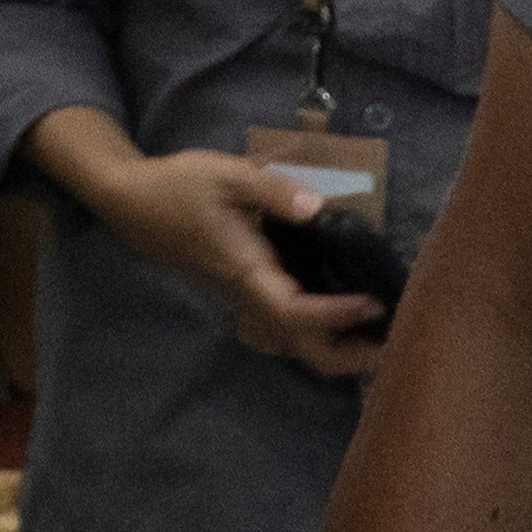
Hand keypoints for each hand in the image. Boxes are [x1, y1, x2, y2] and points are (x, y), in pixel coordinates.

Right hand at [91, 142, 390, 379]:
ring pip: (291, 346)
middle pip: (300, 347)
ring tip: (378, 340)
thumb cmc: (180, 187)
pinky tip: (337, 325)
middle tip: (396, 345)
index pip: (294, 311)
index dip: (336, 315)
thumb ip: (275, 190)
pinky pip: (280, 334)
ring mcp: (241, 303)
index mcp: (245, 271)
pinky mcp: (239, 298)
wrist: (134, 205)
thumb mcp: (228, 175)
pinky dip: (313, 339)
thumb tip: (319, 209)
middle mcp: (246, 298)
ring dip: (335, 352)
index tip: (374, 302)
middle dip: (348, 356)